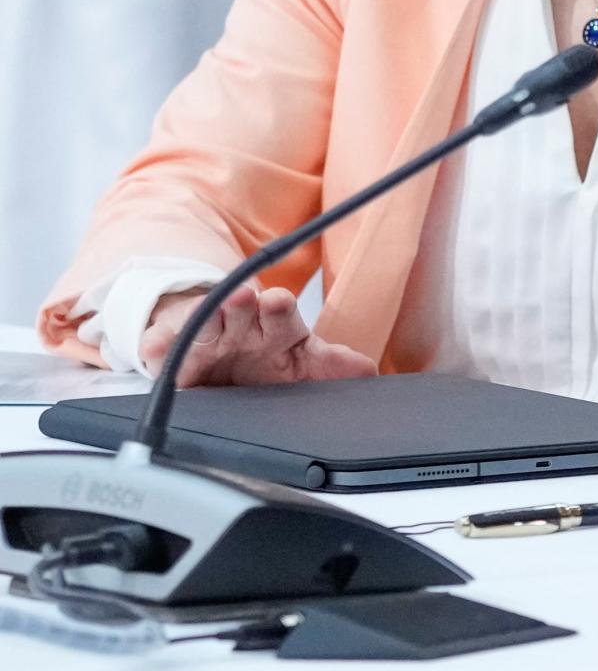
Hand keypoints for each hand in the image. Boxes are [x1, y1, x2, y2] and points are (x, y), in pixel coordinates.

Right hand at [137, 284, 376, 386]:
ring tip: (202, 315)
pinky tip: (154, 346)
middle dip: (241, 303)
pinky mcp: (170, 353)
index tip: (277, 301)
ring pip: (203, 322)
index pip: (280, 312)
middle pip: (240, 308)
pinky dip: (157, 347)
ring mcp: (204, 336)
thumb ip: (331, 366)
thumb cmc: (266, 356)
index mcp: (276, 326)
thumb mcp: (301, 362)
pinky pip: (160, 348)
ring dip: (205, 317)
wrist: (217, 353)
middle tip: (242, 299)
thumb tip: (369, 371)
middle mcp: (240, 324)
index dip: (278, 307)